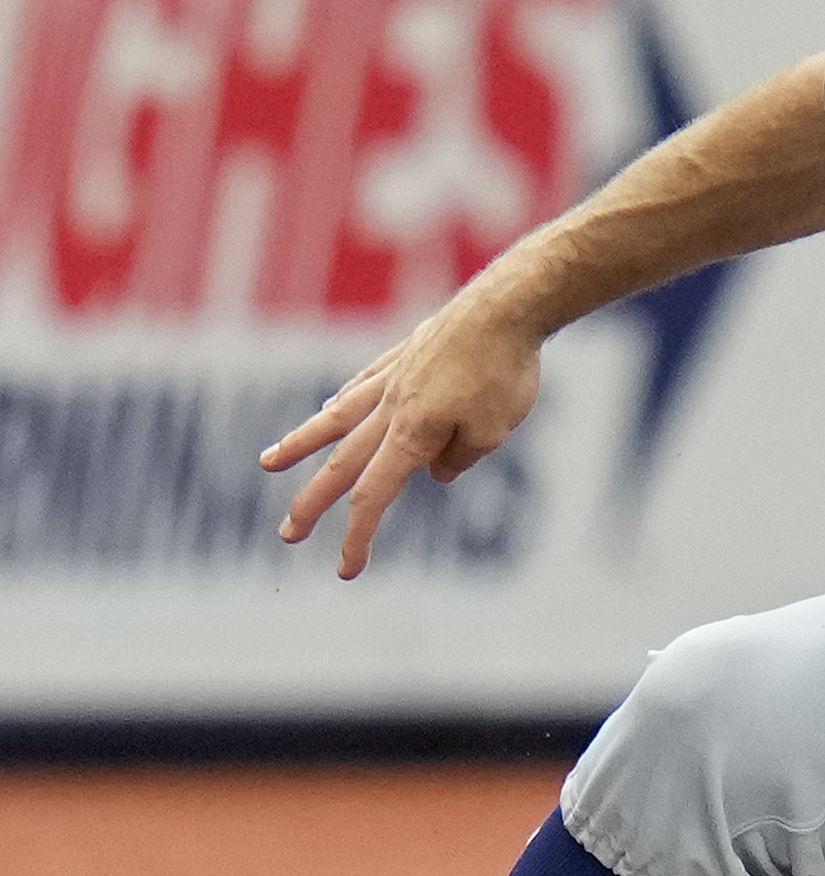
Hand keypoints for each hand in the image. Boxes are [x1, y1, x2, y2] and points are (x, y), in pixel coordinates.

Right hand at [261, 291, 545, 578]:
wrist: (505, 306)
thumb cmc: (505, 371)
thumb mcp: (494, 430)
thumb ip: (461, 458)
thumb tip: (436, 473)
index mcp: (412, 435)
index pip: (374, 495)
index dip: (357, 535)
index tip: (346, 569)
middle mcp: (391, 409)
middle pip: (342, 464)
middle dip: (312, 504)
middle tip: (287, 534)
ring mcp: (392, 379)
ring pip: (336, 419)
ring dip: (300, 444)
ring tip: (268, 462)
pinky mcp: (403, 354)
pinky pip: (364, 384)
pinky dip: (343, 401)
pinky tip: (331, 408)